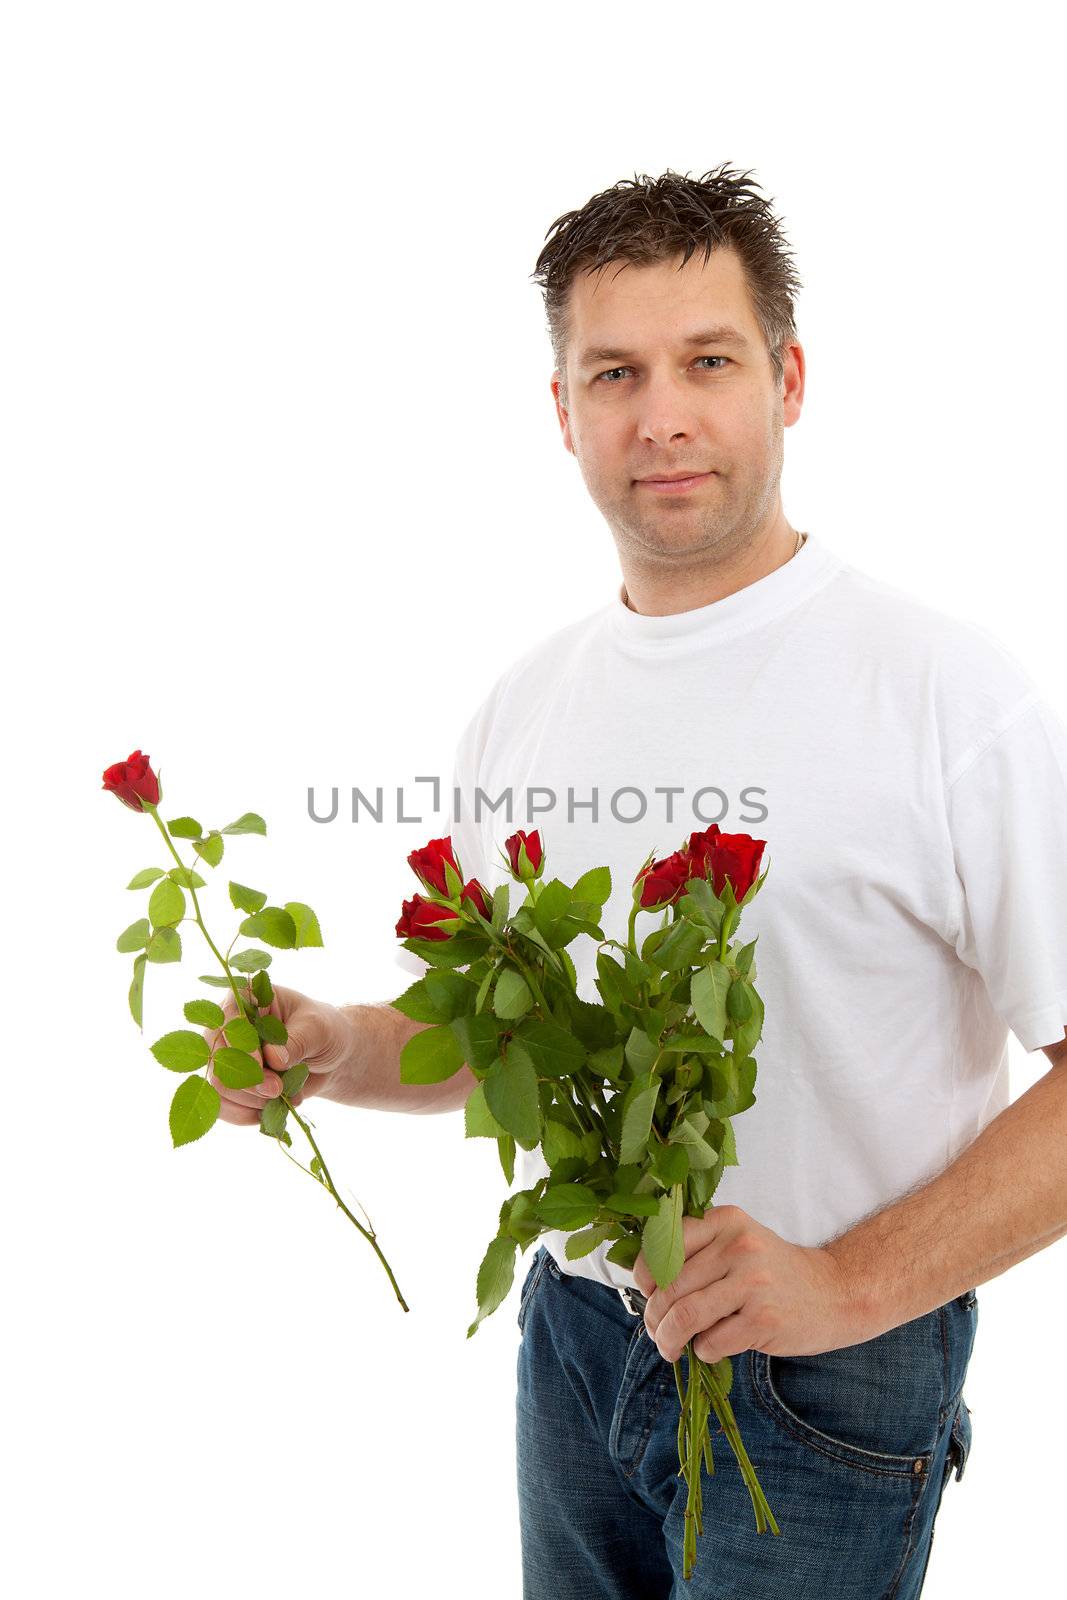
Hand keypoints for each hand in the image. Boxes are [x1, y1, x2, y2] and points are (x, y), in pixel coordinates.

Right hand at [204, 983, 355, 1126]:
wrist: (327, 1058)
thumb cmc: (323, 1032)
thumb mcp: (319, 1029)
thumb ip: (297, 1040)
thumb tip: (273, 1058)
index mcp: (248, 998)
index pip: (230, 1020)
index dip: (242, 1047)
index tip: (263, 1068)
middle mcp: (228, 1025)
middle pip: (217, 1057)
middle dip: (248, 1081)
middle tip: (278, 1089)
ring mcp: (225, 1056)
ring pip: (218, 1085)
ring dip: (251, 1100)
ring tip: (283, 1097)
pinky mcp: (229, 1084)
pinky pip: (222, 1105)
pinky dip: (245, 1114)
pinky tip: (267, 1113)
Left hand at [633, 1204, 862, 1364]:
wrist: (834, 1293)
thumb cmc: (775, 1273)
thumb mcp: (739, 1243)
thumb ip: (699, 1251)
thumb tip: (646, 1284)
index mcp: (726, 1221)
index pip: (665, 1246)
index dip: (645, 1276)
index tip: (648, 1294)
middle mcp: (738, 1246)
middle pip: (671, 1286)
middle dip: (654, 1316)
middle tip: (655, 1331)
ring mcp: (753, 1282)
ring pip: (685, 1316)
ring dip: (668, 1339)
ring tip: (669, 1348)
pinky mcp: (764, 1319)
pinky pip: (712, 1341)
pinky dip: (702, 1352)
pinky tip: (709, 1350)